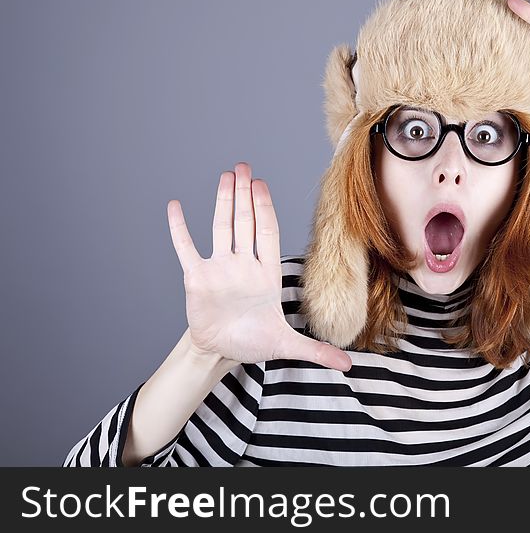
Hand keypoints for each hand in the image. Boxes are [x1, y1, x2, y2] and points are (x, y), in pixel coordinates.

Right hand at [166, 162, 351, 370]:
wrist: (221, 351)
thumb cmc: (254, 341)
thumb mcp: (287, 345)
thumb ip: (316, 351)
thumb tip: (350, 366)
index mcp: (266, 272)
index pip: (267, 232)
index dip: (264, 208)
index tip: (261, 184)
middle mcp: (243, 263)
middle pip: (245, 221)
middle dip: (245, 194)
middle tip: (244, 166)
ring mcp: (219, 268)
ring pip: (221, 227)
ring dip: (222, 201)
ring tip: (225, 176)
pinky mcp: (196, 277)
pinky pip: (186, 248)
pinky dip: (180, 228)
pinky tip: (174, 206)